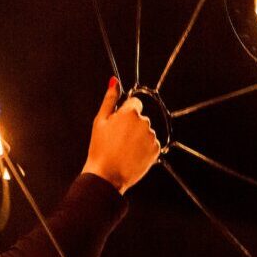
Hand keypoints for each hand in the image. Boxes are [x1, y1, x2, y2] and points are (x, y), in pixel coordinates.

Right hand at [82, 77, 161, 193]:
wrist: (107, 176)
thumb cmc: (100, 148)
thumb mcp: (100, 121)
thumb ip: (110, 99)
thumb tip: (114, 80)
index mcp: (130, 112)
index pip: (134, 103)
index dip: (124, 113)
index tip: (117, 125)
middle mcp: (144, 122)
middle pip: (140, 118)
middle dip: (131, 126)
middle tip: (117, 140)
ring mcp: (151, 136)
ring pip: (145, 132)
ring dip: (137, 138)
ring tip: (123, 150)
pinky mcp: (156, 150)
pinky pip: (151, 144)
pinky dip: (143, 149)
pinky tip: (131, 156)